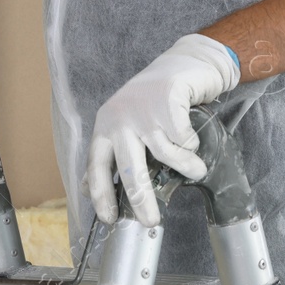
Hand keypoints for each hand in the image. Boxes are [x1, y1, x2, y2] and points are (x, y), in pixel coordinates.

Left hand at [84, 33, 240, 226]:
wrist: (185, 63)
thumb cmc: (155, 99)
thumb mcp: (126, 124)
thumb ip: (111, 153)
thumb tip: (87, 189)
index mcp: (106, 125)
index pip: (96, 165)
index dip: (101, 194)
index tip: (109, 218)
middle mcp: (121, 118)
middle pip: (128, 168)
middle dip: (141, 199)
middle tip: (151, 221)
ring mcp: (144, 109)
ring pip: (165, 155)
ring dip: (186, 167)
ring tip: (197, 170)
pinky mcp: (168, 101)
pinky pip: (184, 140)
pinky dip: (193, 145)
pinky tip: (194, 138)